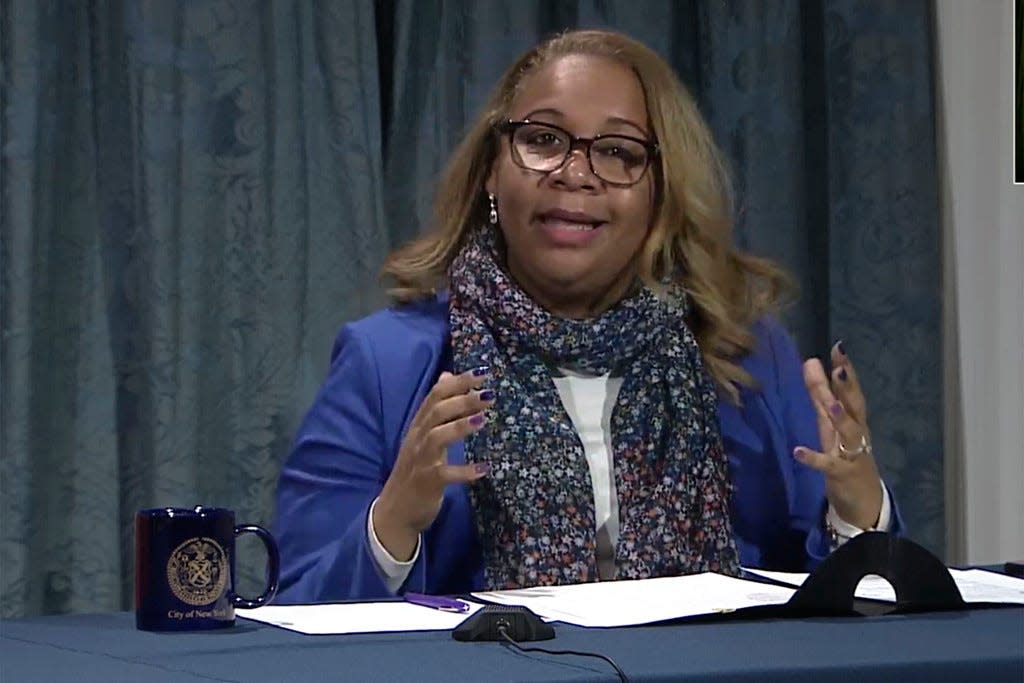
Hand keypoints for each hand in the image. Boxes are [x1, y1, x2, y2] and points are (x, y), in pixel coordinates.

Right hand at [373, 368, 494, 559]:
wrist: (395, 511)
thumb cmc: (414, 470)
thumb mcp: (423, 435)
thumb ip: (437, 408)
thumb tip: (447, 376)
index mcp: (418, 426)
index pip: (434, 396)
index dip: (457, 383)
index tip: (482, 372)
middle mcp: (417, 439)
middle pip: (436, 412)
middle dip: (462, 400)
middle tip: (489, 394)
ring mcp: (420, 461)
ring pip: (437, 437)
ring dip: (460, 427)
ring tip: (483, 420)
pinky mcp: (426, 483)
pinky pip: (445, 475)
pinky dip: (464, 471)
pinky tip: (485, 469)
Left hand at [795, 342, 882, 529]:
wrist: (864, 501)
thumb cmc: (845, 455)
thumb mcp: (830, 423)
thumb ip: (819, 393)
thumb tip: (809, 361)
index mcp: (853, 418)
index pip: (850, 390)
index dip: (845, 369)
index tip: (838, 347)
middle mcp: (856, 433)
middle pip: (855, 407)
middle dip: (848, 387)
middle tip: (840, 367)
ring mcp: (851, 454)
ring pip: (849, 434)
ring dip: (841, 418)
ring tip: (832, 404)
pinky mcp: (841, 475)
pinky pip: (828, 465)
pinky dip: (813, 458)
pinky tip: (797, 451)